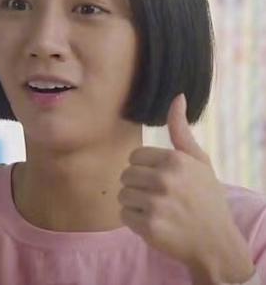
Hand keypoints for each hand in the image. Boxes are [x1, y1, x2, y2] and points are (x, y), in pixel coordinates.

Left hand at [118, 94, 254, 282]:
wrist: (217, 242)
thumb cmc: (206, 197)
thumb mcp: (199, 160)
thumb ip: (181, 130)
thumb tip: (177, 96)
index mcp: (174, 160)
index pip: (134, 157)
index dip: (144, 169)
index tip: (159, 179)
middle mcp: (164, 179)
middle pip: (126, 175)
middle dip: (138, 186)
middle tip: (158, 196)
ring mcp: (156, 203)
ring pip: (122, 194)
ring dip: (135, 203)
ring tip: (156, 209)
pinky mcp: (149, 226)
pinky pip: (124, 215)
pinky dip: (134, 220)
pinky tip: (153, 222)